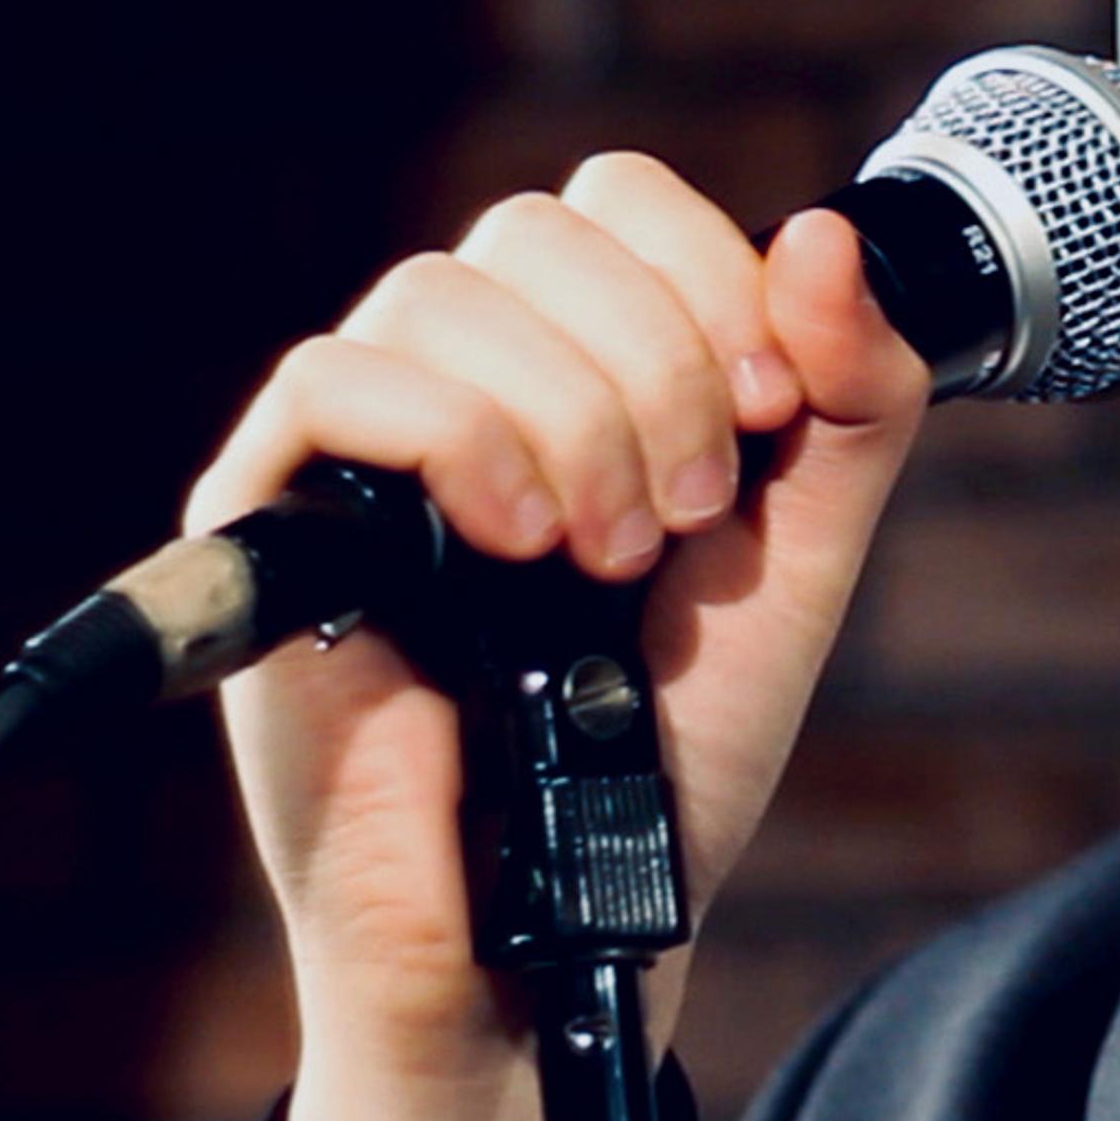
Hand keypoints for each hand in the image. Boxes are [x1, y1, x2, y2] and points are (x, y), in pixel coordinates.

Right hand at [184, 155, 930, 1120]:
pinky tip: (515, 541)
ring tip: (602, 554)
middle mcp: (463, 380)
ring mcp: (359, 446)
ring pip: (439, 294)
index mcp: (583, 364)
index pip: (615, 202)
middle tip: (683, 514)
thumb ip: (852, 400)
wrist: (572, 918)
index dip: (705, 275)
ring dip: (566, 416)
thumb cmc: (667, 750)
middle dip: (653, 359)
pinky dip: (453, 437)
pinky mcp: (267, 524)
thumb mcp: (803, 558)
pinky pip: (332, 382)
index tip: (767, 412)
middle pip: (536, 230)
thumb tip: (822, 234)